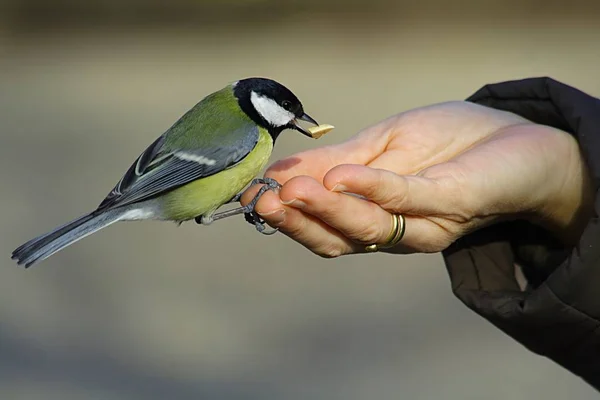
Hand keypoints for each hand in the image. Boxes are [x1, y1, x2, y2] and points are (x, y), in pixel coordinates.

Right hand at [241, 101, 592, 256]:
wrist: (517, 139)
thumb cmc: (448, 143)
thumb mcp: (383, 146)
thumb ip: (337, 162)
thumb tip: (279, 169)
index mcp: (373, 219)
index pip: (322, 227)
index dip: (286, 217)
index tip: (251, 196)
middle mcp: (395, 233)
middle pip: (338, 240)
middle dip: (297, 222)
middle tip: (263, 200)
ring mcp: (423, 222)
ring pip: (367, 228)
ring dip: (325, 210)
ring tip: (290, 190)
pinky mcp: (453, 200)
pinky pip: (407, 198)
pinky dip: (371, 188)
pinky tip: (340, 175)